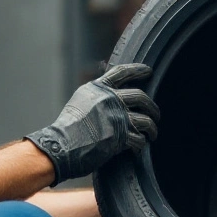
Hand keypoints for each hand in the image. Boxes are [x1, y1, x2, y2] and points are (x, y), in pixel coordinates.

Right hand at [25, 63, 159, 185]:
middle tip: (156, 113)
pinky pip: (139, 139)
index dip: (137, 70)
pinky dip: (141, 144)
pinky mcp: (120, 136)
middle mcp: (109, 99)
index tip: (148, 71)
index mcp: (98, 88)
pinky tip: (139, 146)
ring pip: (146, 120)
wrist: (60, 146)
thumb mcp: (79, 102)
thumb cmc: (65, 129)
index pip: (121, 72)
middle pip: (141, 96)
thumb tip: (108, 94)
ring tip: (153, 134)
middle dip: (152, 106)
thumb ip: (96, 97)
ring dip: (152, 128)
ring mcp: (117, 117)